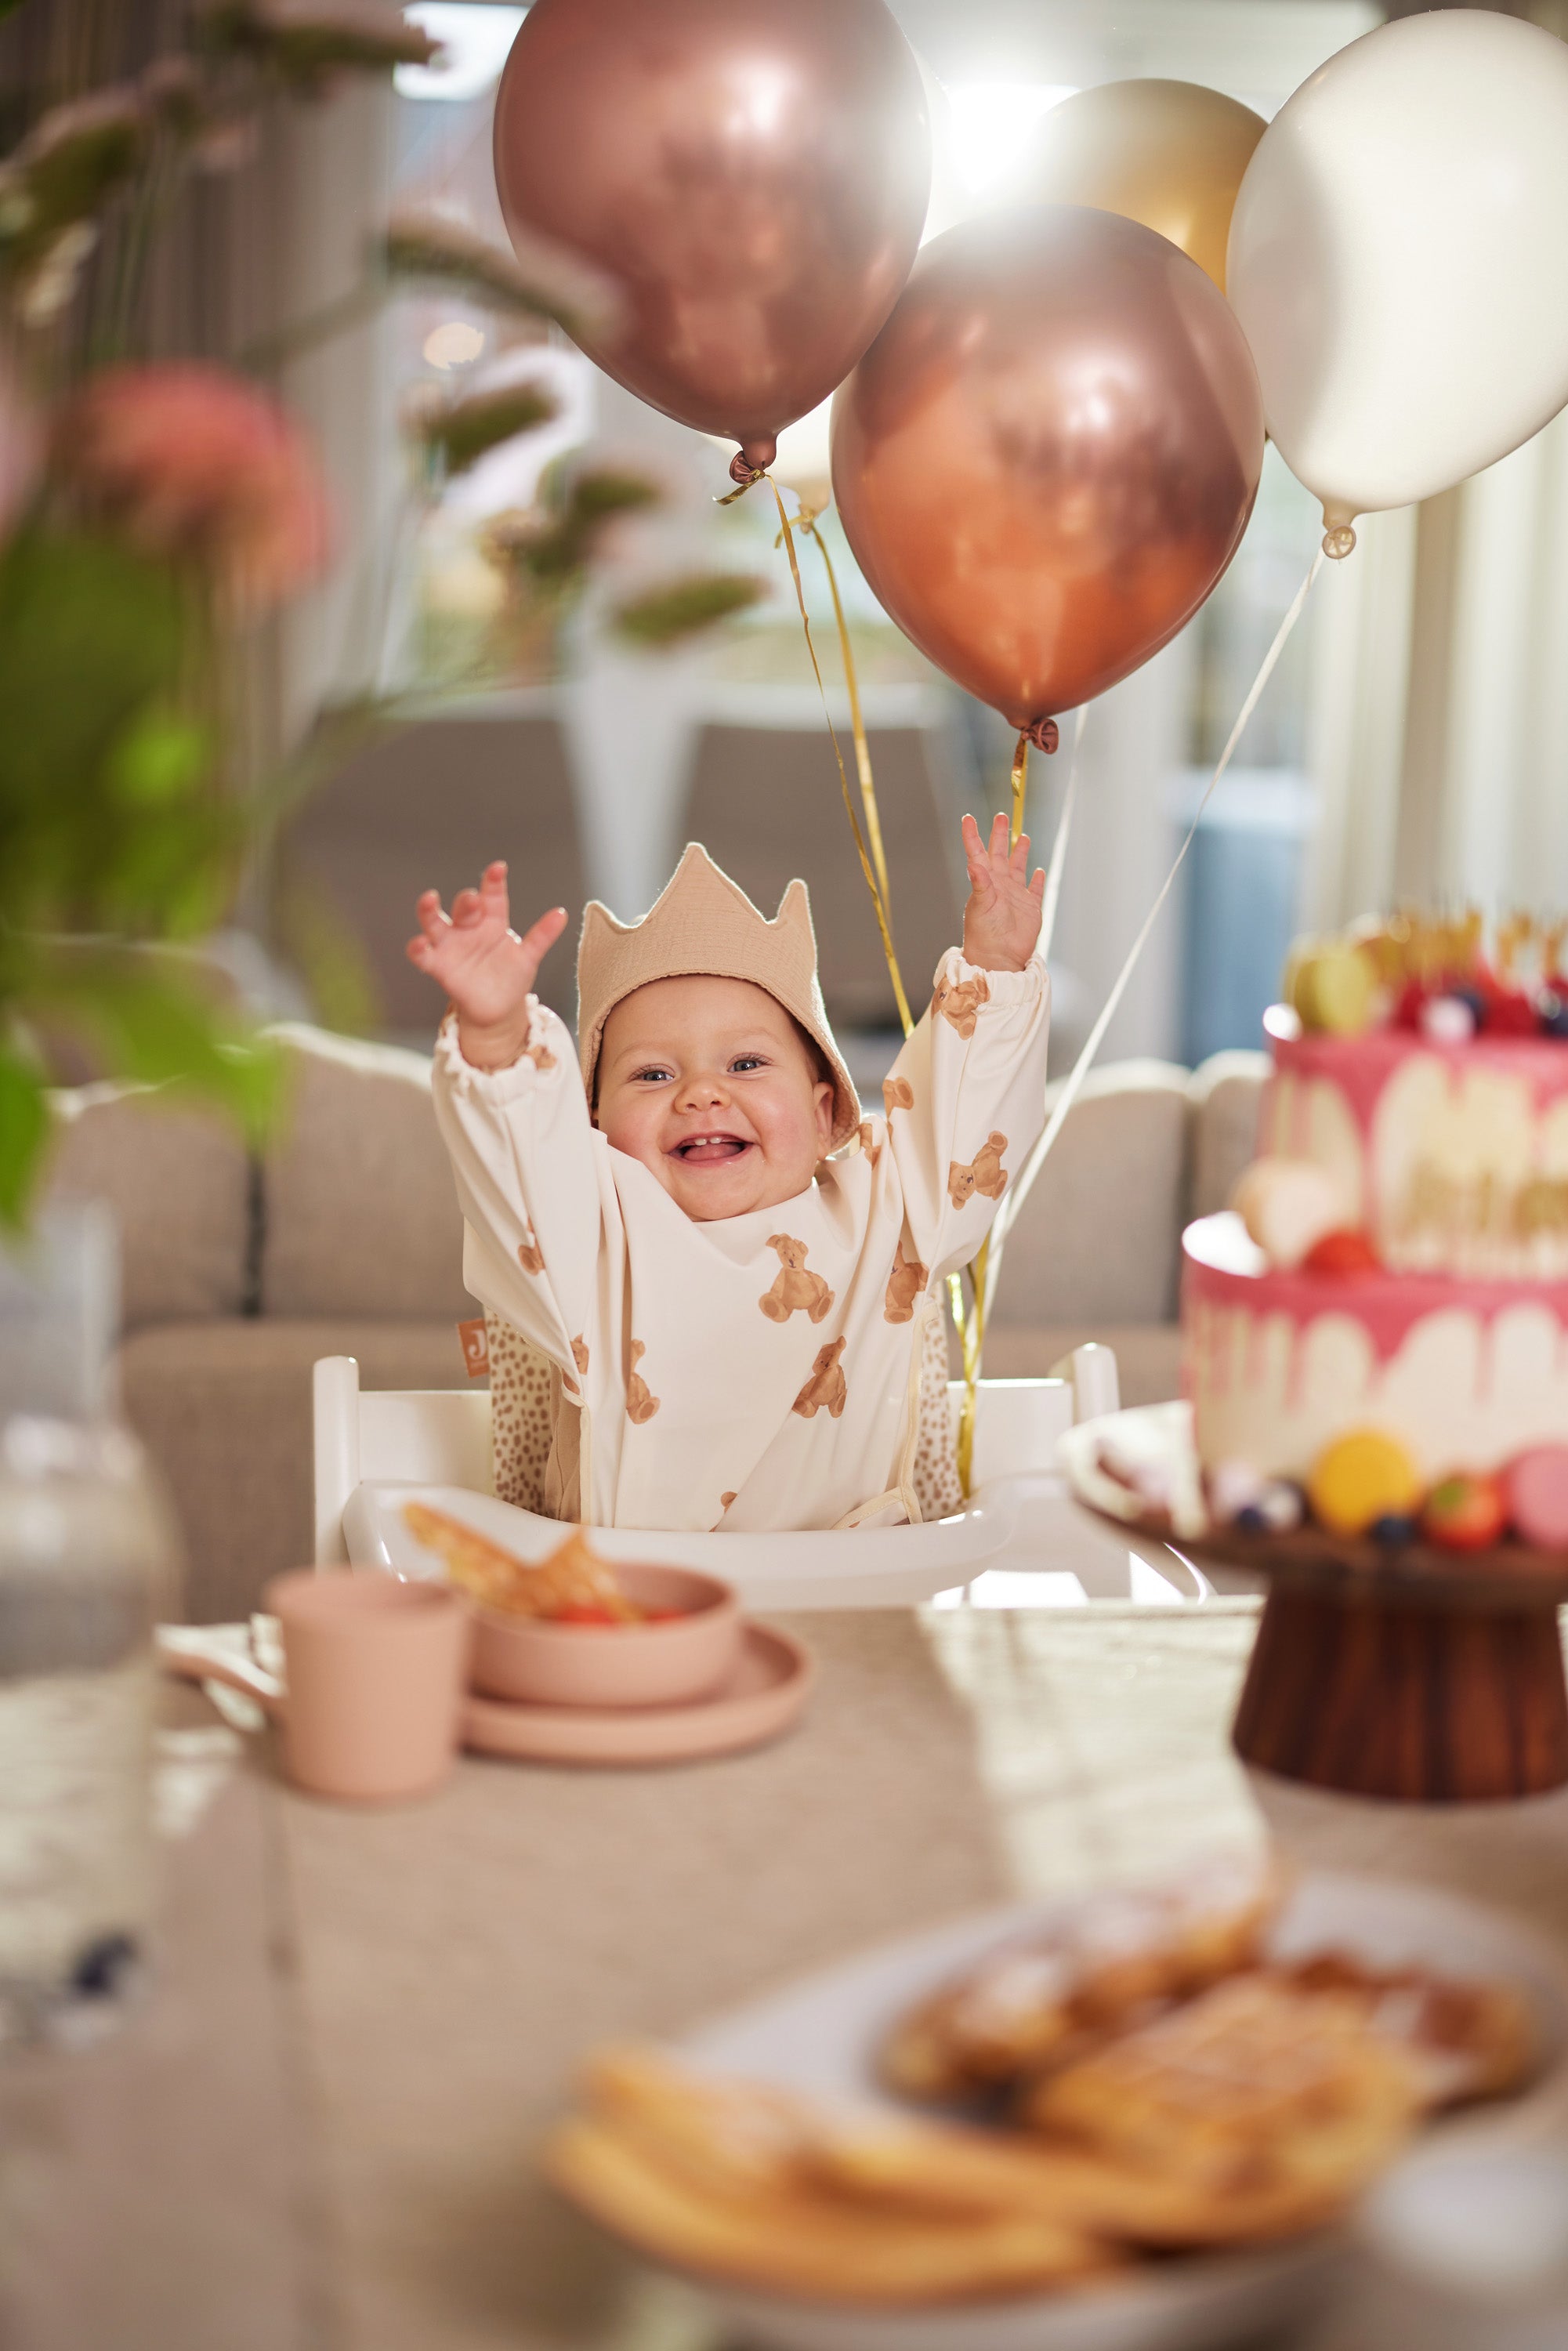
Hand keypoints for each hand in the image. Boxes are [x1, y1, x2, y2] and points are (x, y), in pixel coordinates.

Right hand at [407, 861, 567, 1070]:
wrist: (497, 1008)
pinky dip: (417, 949)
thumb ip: (542, 936)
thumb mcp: (529, 956)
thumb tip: (562, 913)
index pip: (493, 896)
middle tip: (472, 897)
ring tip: (429, 899)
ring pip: (435, 923)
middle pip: (464, 908)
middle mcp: (469, 928)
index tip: (499, 868)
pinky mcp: (438, 966)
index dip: (494, 882)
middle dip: (467, 900)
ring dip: (429, 911)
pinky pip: (423, 955)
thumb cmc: (511, 975)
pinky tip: (418, 944)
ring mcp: (451, 946)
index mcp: (492, 921)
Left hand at [961, 813, 1044, 972]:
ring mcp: (1015, 896)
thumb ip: (980, 884)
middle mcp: (999, 885)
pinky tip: (1038, 871)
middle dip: (1000, 835)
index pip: (977, 853)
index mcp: (984, 882)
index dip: (972, 835)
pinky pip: (1035, 890)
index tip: (967, 817)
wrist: (999, 957)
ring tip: (1023, 837)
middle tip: (1002, 816)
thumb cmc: (984, 934)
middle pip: (999, 854)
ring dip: (1020, 853)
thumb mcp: (981, 906)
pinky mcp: (1030, 908)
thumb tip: (974, 863)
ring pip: (1018, 868)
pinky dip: (1037, 880)